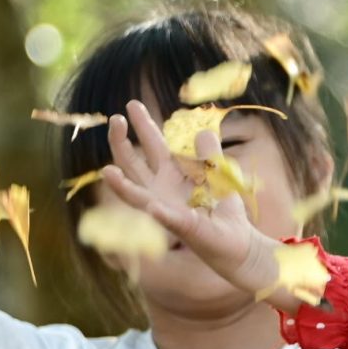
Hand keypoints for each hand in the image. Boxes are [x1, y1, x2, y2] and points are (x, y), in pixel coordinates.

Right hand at [97, 102, 283, 297]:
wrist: (239, 243)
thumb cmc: (225, 210)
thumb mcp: (219, 174)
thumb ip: (209, 154)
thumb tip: (203, 131)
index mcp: (172, 174)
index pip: (152, 146)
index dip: (143, 126)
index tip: (131, 105)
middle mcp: (162, 190)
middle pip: (135, 164)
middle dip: (122, 143)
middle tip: (115, 119)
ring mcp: (167, 209)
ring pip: (138, 195)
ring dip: (122, 185)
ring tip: (107, 171)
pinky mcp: (184, 227)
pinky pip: (169, 220)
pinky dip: (160, 214)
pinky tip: (152, 207)